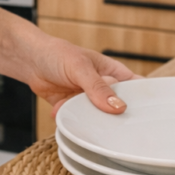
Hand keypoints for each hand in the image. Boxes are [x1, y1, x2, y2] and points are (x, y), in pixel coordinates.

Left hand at [20, 32, 141, 117]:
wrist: (30, 60)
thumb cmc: (58, 54)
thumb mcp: (81, 68)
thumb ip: (98, 88)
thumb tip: (118, 107)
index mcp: (114, 73)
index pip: (137, 88)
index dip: (143, 101)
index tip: (144, 116)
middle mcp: (104, 88)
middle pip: (118, 108)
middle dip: (111, 116)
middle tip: (104, 120)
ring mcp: (89, 99)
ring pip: (96, 117)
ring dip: (84, 116)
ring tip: (72, 106)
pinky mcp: (73, 108)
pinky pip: (77, 119)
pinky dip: (67, 116)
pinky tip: (58, 108)